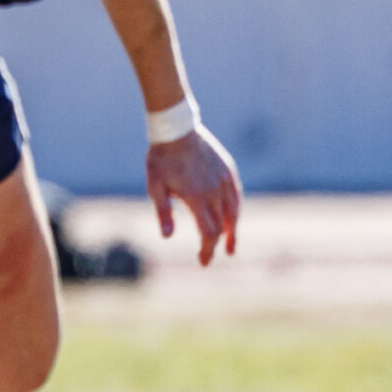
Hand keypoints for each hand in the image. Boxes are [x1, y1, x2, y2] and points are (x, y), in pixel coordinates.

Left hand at [146, 126, 242, 266]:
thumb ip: (163, 212)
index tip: (204, 261)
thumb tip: (167, 236)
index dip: (208, 249)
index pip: (209, 232)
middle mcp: (215, 191)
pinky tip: (233, 219)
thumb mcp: (155, 187)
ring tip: (231, 246)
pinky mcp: (228, 171)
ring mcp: (224, 180)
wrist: (176, 130)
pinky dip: (235, 211)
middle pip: (222, 226)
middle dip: (217, 244)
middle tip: (211, 257)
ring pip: (234, 212)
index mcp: (197, 197)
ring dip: (232, 231)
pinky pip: (236, 196)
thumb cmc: (161, 160)